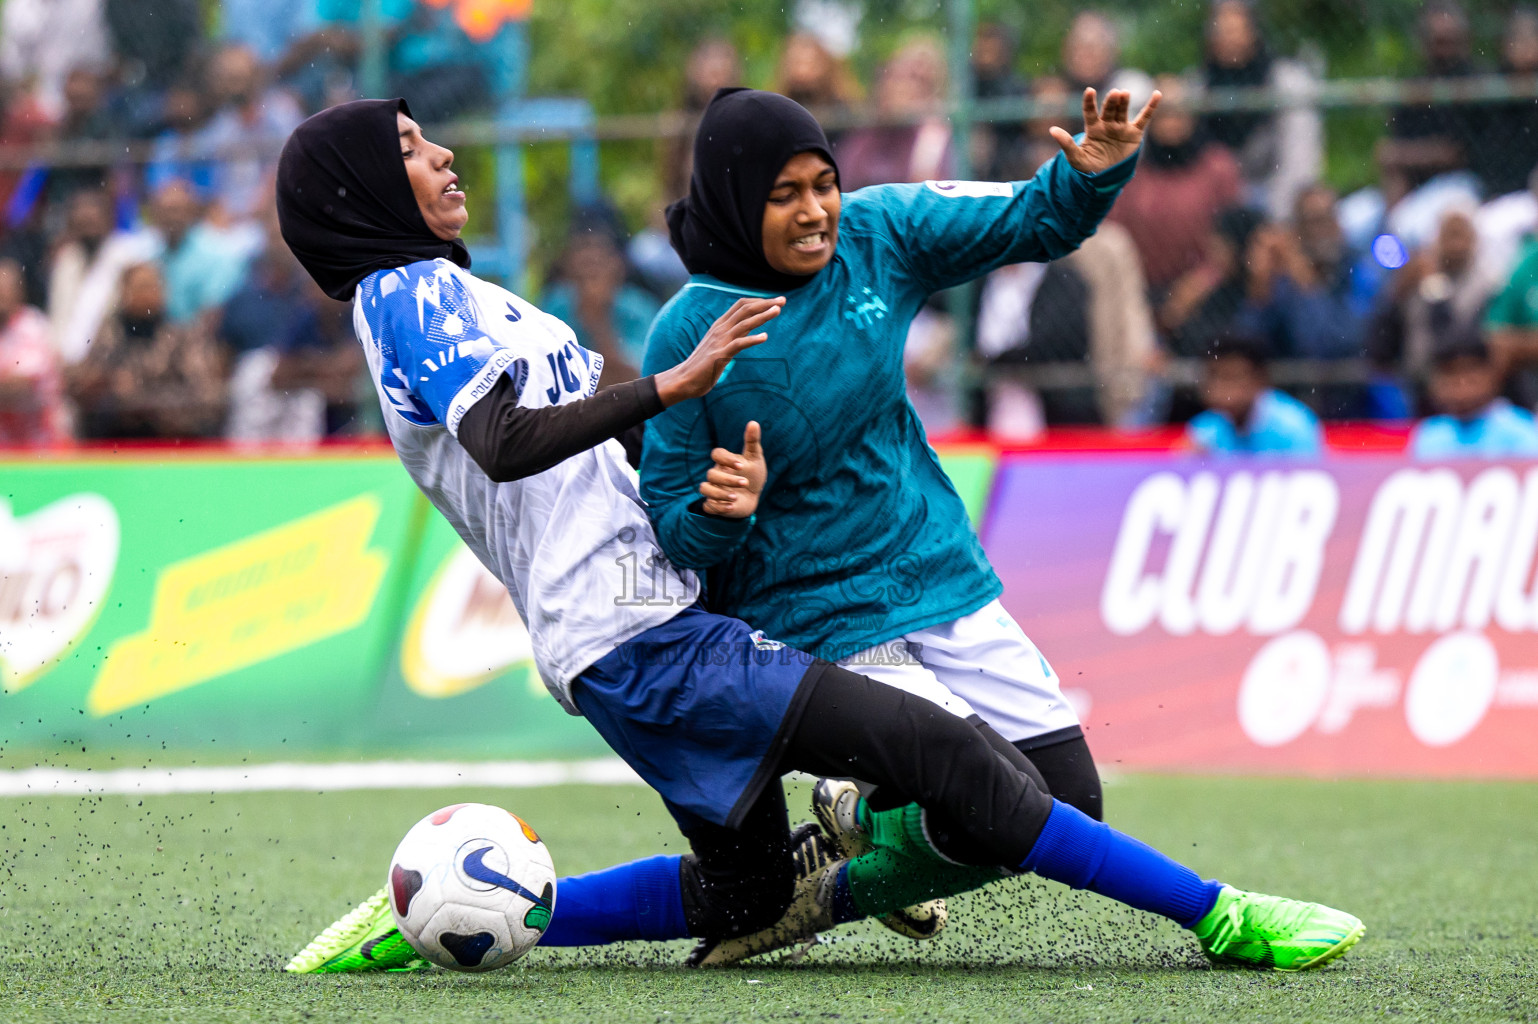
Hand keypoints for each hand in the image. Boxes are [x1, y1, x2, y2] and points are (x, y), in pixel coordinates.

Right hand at [655, 297, 783, 405]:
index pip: (741, 305)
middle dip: (765, 303)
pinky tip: (765, 337)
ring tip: (778, 311)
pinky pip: (738, 344)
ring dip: (763, 316)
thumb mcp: (721, 344)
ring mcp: (720, 341)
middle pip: (745, 309)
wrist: (685, 378)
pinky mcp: (720, 355)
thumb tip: (751, 328)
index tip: (775, 301)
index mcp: (720, 325)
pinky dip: (752, 339)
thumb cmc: (704, 363)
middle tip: (783, 300)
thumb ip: (734, 335)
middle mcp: (721, 329)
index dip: (759, 300)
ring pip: (744, 323)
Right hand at [698, 421, 765, 518]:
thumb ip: (752, 441)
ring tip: (736, 497)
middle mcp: (716, 474)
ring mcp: (713, 489)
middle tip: (745, 483)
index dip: (726, 459)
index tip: (741, 465)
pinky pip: (708, 505)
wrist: (753, 496)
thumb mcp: (755, 458)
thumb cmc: (753, 474)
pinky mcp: (713, 504)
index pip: (716, 454)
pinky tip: (732, 506)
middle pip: (711, 474)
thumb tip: (753, 422)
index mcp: (724, 461)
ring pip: (705, 489)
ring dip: (719, 493)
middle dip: (728, 480)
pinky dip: (719, 507)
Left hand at [1049, 88, 1161, 174]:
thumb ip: (1067, 144)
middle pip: (1109, 109)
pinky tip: (1157, 94)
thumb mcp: (1076, 158)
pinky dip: (1151, 106)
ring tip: (1123, 94)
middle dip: (1111, 102)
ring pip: (1123, 111)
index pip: (1090, 112)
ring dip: (1124, 102)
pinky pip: (1144, 118)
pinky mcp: (1135, 133)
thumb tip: (1052, 130)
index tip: (1089, 90)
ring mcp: (1121, 127)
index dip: (1089, 102)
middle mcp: (1107, 124)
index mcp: (1092, 128)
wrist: (1106, 179)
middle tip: (1114, 93)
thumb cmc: (1088, 168)